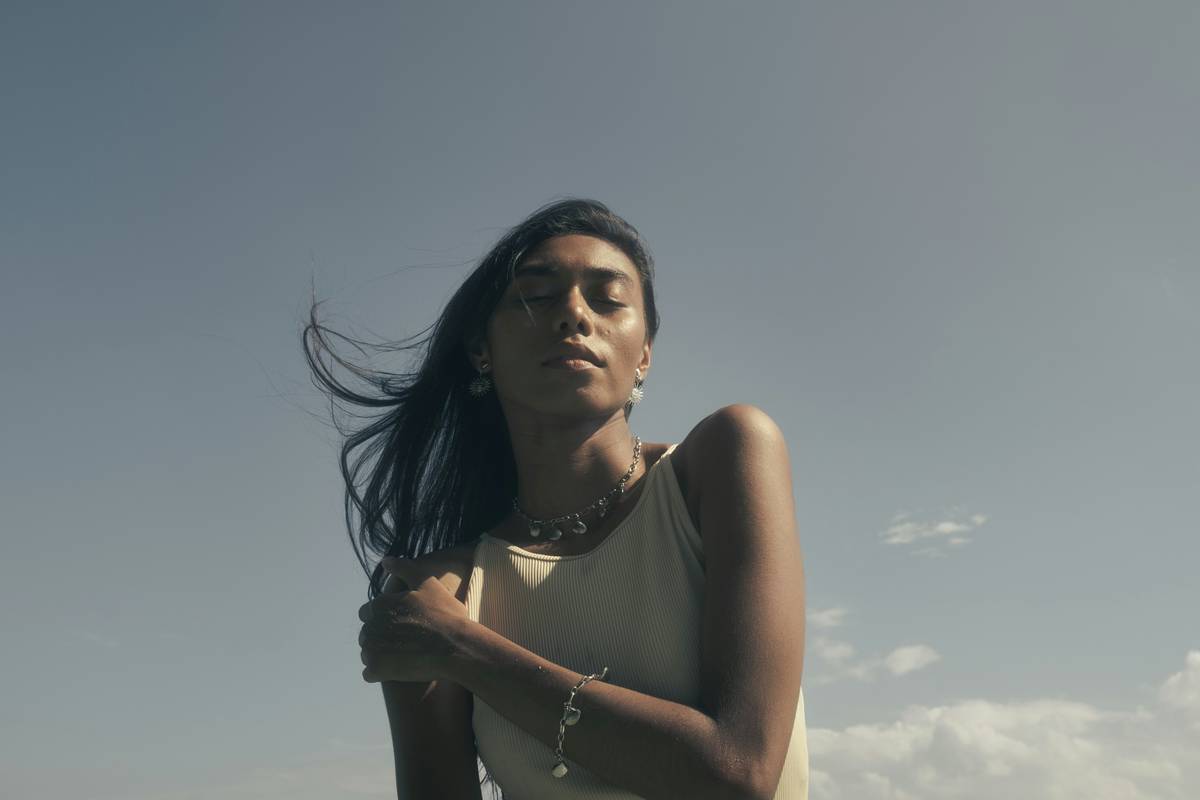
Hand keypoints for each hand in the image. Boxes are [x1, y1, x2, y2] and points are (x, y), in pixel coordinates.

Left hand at [357, 556, 471, 683]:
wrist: (455, 647)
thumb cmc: (445, 614)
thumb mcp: (427, 582)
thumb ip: (404, 568)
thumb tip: (385, 560)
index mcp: (379, 605)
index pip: (367, 612)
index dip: (384, 617)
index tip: (401, 622)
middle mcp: (370, 626)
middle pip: (367, 633)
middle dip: (381, 636)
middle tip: (405, 641)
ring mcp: (372, 649)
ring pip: (367, 653)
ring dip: (379, 655)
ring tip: (402, 656)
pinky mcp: (378, 670)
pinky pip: (369, 673)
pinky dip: (379, 672)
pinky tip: (397, 670)